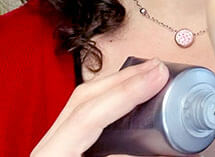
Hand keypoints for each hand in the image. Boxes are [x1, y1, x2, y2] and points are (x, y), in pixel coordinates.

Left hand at [31, 58, 168, 156]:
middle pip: (84, 98)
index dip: (126, 93)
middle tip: (159, 67)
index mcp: (52, 156)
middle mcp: (47, 147)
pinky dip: (109, 98)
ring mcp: (51, 145)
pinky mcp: (61, 147)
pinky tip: (128, 94)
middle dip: (125, 79)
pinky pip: (84, 113)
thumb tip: (168, 148)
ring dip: (119, 83)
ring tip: (149, 73)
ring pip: (83, 101)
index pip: (88, 115)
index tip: (158, 76)